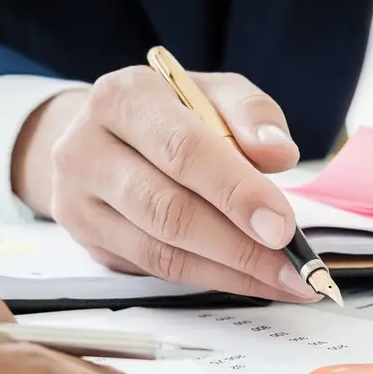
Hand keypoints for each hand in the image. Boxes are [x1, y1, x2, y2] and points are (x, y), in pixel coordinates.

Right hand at [12, 69, 319, 302]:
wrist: (100, 134)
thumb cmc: (169, 113)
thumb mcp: (212, 92)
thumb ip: (250, 114)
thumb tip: (279, 154)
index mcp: (124, 98)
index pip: (183, 150)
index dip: (236, 192)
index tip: (283, 226)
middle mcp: (88, 148)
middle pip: (168, 210)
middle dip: (239, 245)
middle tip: (293, 268)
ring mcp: (79, 201)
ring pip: (161, 251)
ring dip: (231, 273)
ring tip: (286, 281)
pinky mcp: (89, 241)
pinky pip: (157, 270)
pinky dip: (212, 279)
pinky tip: (252, 280)